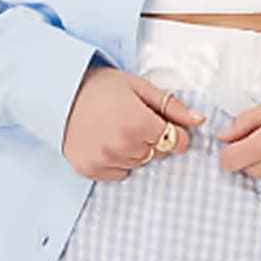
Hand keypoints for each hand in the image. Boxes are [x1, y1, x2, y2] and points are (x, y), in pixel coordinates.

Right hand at [62, 62, 206, 181]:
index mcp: (139, 123)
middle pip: (158, 153)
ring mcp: (105, 160)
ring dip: (135, 150)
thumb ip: (172, 106)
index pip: (177, 142)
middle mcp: (123, 146)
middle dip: (153, 139)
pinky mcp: (89, 170)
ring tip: (117, 129)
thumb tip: (199, 121)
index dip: (174, 132)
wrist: (60, 93)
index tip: (162, 123)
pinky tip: (106, 141)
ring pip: (139, 163)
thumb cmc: (102, 87)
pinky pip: (119, 174)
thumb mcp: (140, 87)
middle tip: (133, 120)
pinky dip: (117, 161)